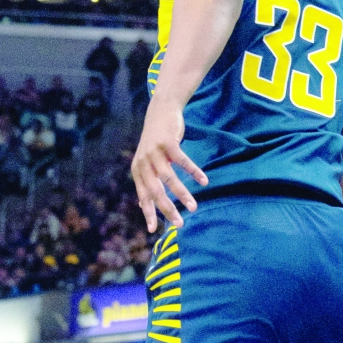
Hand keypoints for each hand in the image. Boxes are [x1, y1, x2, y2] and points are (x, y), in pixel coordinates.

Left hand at [131, 97, 207, 230]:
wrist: (160, 112)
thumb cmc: (156, 142)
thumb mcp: (147, 162)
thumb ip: (147, 181)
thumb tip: (145, 205)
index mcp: (138, 171)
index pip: (143, 197)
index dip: (149, 213)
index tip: (155, 230)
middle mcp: (143, 163)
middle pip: (156, 191)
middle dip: (168, 209)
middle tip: (180, 224)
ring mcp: (155, 153)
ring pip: (169, 179)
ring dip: (183, 194)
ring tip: (194, 207)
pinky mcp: (168, 143)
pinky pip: (182, 162)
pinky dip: (194, 172)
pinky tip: (204, 181)